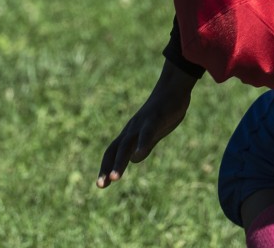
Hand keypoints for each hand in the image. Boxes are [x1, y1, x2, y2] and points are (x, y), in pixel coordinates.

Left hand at [96, 61, 197, 187]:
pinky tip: (138, 155)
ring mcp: (141, 124)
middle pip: (115, 150)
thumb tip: (134, 159)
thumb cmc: (163, 111)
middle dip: (107, 168)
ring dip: (119, 162)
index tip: (101, 185)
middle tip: (101, 185)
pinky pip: (146, 133)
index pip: (113, 152)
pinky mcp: (154, 119)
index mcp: (130, 134)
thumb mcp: (153, 133)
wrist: (172, 88)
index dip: (106, 167)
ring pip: (127, 145)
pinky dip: (141, 144)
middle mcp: (131, 129)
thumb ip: (144, 146)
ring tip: (114, 178)